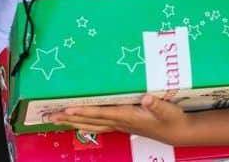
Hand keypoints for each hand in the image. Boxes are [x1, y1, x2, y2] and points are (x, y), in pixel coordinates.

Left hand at [50, 95, 190, 145]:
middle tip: (50, 115)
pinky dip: (84, 123)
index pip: (102, 113)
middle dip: (70, 118)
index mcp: (128, 116)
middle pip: (90, 120)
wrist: (177, 132)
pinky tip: (75, 122)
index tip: (68, 108)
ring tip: (55, 118)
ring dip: (72, 122)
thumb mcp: (168, 110)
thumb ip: (156, 104)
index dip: (85, 111)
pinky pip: (97, 125)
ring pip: (91, 124)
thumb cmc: (171, 119)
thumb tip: (146, 97)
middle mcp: (120, 122)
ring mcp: (119, 125)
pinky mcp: (121, 124)